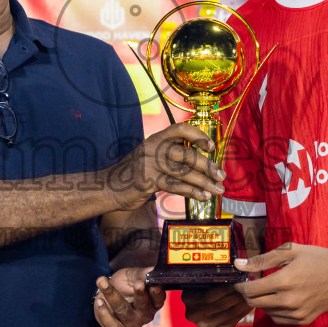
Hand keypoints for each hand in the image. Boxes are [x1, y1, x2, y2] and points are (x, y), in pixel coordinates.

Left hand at [93, 266, 166, 326]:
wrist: (107, 294)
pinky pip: (112, 325)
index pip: (159, 299)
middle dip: (141, 295)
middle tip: (139, 283)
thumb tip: (152, 270)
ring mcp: (133, 324)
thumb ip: (142, 274)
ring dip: (113, 296)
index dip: (157, 293)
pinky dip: (104, 313)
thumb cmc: (124, 284)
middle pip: (145, 307)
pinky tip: (99, 301)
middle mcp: (146, 315)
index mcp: (153, 301)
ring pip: (124, 312)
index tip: (154, 284)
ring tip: (102, 282)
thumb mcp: (133, 275)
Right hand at [106, 122, 225, 210]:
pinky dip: (192, 192)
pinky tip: (203, 197)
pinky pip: (175, 186)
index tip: (211, 146)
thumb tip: (200, 163)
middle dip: (207, 166)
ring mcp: (150, 165)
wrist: (107, 188)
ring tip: (217, 190)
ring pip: (183, 172)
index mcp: (155, 139)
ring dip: (204, 182)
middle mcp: (153, 148)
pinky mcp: (147, 181)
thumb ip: (169, 156)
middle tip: (221, 176)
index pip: (179, 129)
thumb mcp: (149, 157)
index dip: (197, 135)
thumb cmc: (133, 174)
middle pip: (186, 154)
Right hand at [181, 284, 251, 326]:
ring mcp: (204, 325)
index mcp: (188, 298)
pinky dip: (242, 313)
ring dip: (241, 304)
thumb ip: (213, 277)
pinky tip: (248, 305)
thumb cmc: (206, 287)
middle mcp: (193, 314)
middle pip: (220, 305)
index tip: (238, 281)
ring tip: (251, 295)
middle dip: (236, 296)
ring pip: (228, 314)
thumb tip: (234, 268)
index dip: (226, 289)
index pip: (210, 296)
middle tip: (248, 288)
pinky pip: (232, 322)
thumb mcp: (204, 280)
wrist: (204, 305)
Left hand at [235, 243, 327, 325]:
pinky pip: (279, 319)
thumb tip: (239, 265)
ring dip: (262, 302)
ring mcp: (297, 313)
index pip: (251, 290)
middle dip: (248, 294)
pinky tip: (279, 299)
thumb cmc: (316, 258)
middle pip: (255, 303)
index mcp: (284, 281)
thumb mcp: (289, 251)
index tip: (239, 281)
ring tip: (268, 289)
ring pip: (266, 312)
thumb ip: (263, 259)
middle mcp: (289, 301)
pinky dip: (274, 311)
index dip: (240, 286)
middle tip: (250, 285)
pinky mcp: (304, 320)